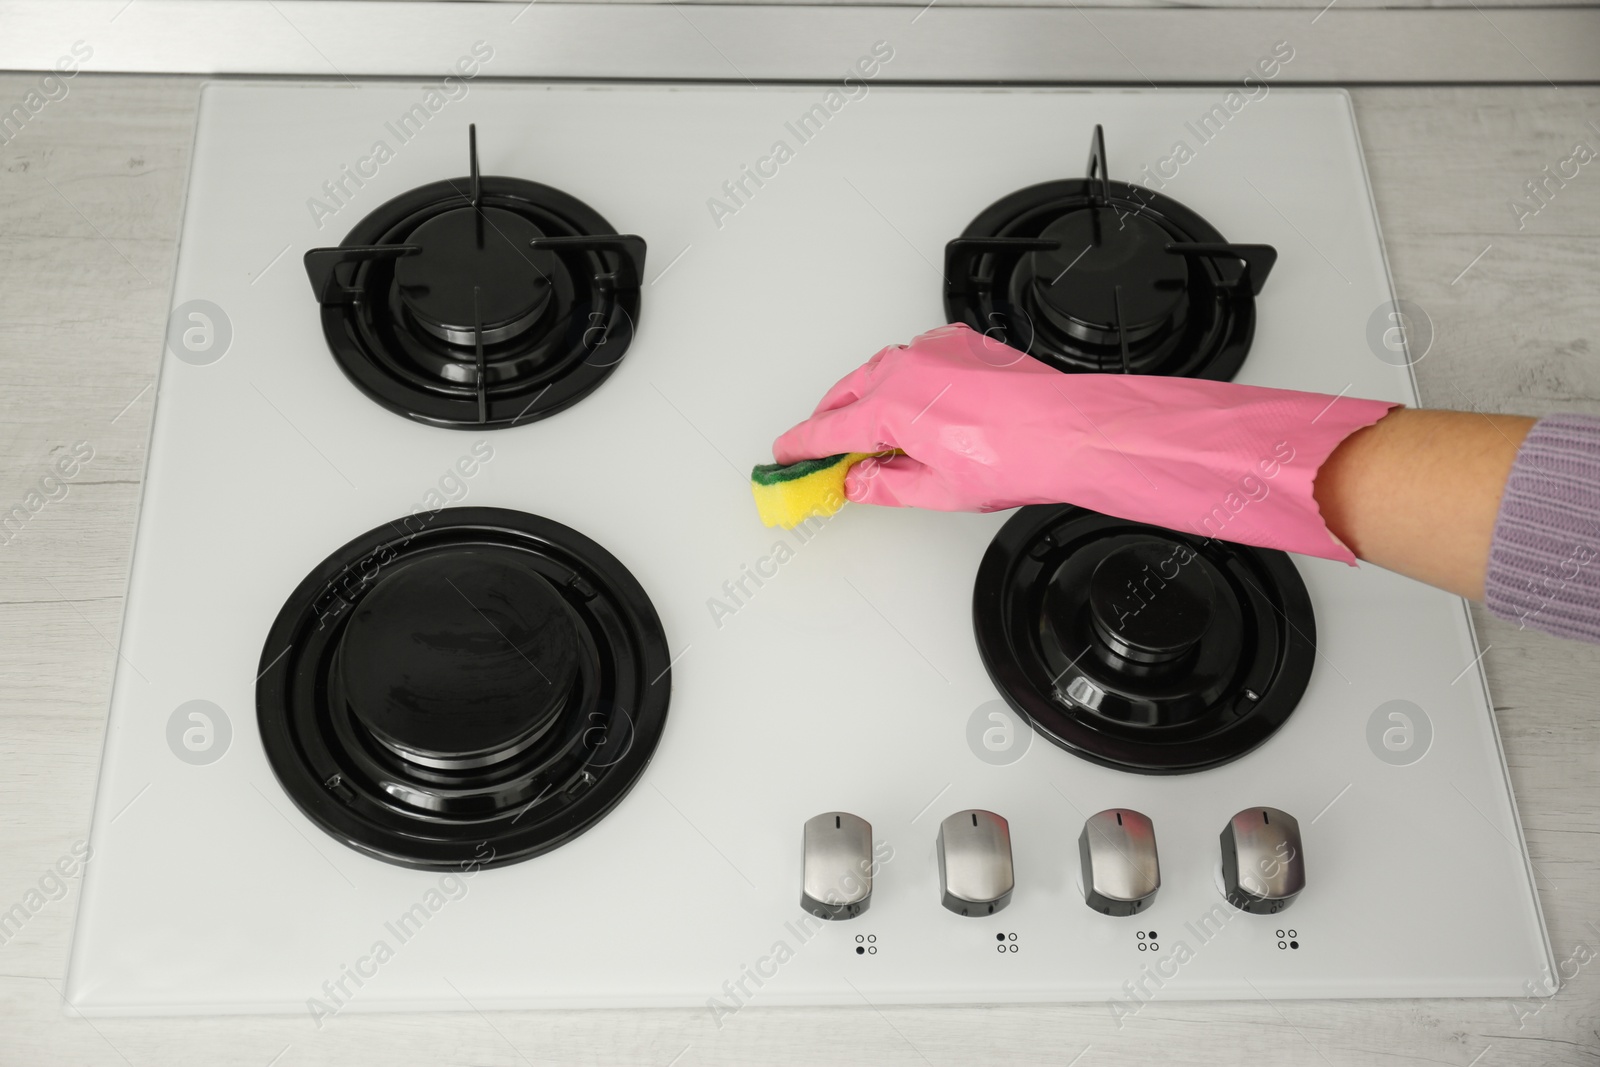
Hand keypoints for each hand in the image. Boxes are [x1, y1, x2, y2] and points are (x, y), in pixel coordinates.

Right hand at [772, 323, 1396, 561]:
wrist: (1075, 432)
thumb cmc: (1017, 457)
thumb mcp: (936, 491)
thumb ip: (884, 484)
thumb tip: (857, 481)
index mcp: (892, 403)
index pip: (827, 429)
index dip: (800, 447)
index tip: (781, 457)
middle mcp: (909, 366)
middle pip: (848, 393)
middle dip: (831, 422)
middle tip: (822, 454)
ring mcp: (938, 349)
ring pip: (882, 372)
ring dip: (866, 400)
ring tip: (870, 439)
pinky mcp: (965, 343)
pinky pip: (918, 360)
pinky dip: (905, 382)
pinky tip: (918, 412)